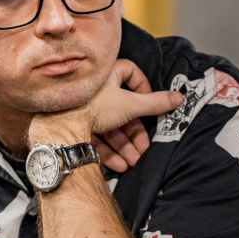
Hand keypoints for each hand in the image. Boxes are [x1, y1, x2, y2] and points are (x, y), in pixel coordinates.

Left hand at [29, 58, 182, 147]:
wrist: (59, 127)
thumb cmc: (92, 107)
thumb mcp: (131, 104)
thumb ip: (156, 102)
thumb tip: (179, 97)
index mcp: (106, 75)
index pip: (130, 72)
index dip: (143, 87)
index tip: (149, 104)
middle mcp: (94, 91)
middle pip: (122, 109)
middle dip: (134, 132)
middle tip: (143, 148)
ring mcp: (82, 109)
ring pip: (109, 127)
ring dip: (124, 146)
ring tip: (133, 161)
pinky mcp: (73, 127)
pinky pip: (95, 138)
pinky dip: (108, 151)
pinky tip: (119, 166)